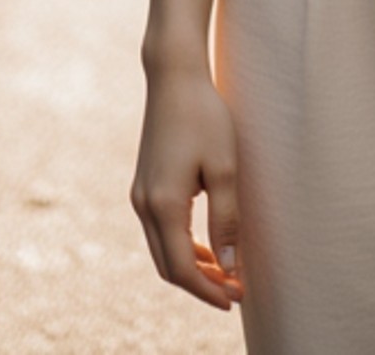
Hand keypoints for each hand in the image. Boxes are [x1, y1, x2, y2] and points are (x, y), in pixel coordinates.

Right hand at [130, 57, 244, 309]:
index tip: (235, 298)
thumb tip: (228, 266)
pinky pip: (160, 231)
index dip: (208, 289)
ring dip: (191, 267)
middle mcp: (144, 205)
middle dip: (200, 284)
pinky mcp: (144, 185)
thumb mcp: (224, 167)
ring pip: (162, 251)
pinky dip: (182, 247)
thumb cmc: (204, 116)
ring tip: (225, 274)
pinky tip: (207, 247)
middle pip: (168, 266)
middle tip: (235, 291)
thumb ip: (226, 219)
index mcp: (162, 204)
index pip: (182, 268)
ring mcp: (140, 195)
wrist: (174, 76)